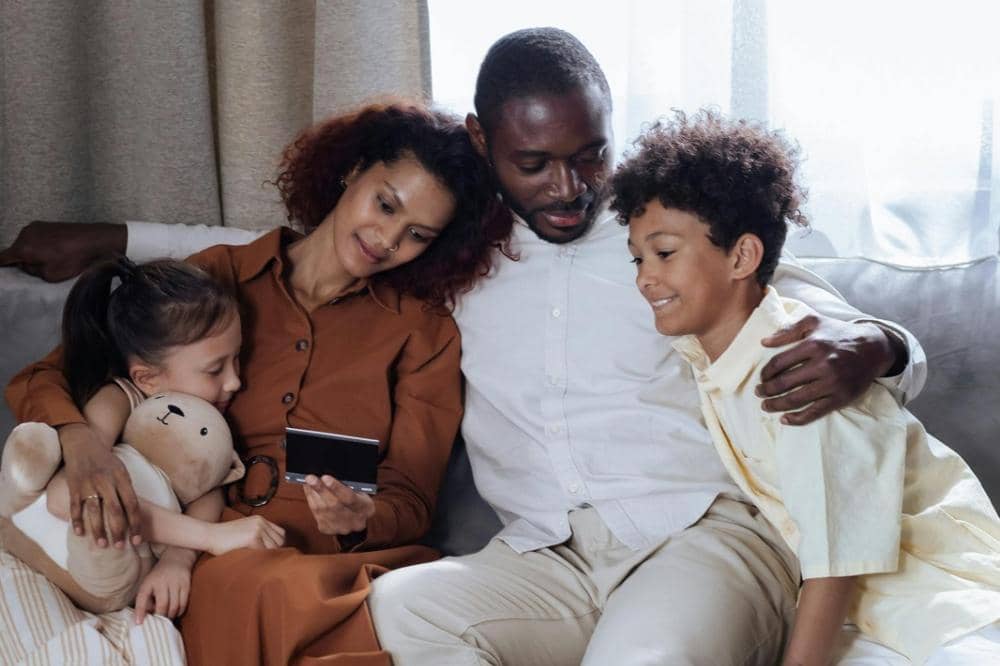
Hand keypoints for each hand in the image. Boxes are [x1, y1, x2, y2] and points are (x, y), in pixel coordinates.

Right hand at [0, 221, 125, 281]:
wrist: (93, 240)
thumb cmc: (73, 259)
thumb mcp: (49, 275)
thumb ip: (31, 271)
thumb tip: (26, 264)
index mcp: (22, 248)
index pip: (2, 258)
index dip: (2, 265)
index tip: (4, 269)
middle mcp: (25, 234)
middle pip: (15, 251)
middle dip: (23, 260)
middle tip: (40, 268)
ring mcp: (35, 226)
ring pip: (27, 244)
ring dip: (33, 252)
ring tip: (53, 258)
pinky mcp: (45, 224)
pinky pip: (37, 238)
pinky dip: (42, 245)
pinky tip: (57, 250)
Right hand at [58, 423, 142, 547]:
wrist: (84, 444)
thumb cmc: (107, 461)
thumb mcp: (122, 471)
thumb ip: (127, 490)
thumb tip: (134, 514)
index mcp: (122, 478)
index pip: (132, 504)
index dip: (136, 523)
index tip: (138, 540)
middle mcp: (106, 482)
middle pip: (114, 510)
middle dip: (118, 530)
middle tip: (120, 547)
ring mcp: (89, 484)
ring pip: (94, 511)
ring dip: (98, 530)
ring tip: (102, 545)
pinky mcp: (74, 486)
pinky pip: (75, 507)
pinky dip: (77, 521)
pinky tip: (80, 534)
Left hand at [133, 549, 191, 624]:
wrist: (176, 559)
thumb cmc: (158, 577)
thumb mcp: (148, 585)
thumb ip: (146, 600)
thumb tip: (146, 617)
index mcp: (149, 582)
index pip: (142, 597)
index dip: (140, 611)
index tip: (138, 623)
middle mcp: (162, 581)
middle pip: (162, 604)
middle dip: (161, 616)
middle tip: (159, 622)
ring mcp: (176, 582)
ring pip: (174, 605)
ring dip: (171, 616)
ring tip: (167, 618)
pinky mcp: (186, 584)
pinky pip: (184, 603)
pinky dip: (180, 611)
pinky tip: (176, 612)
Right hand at [206, 515, 284, 555]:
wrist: (209, 535)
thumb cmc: (224, 539)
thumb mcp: (244, 532)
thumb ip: (258, 537)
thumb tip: (272, 551)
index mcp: (260, 520)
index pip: (280, 534)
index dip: (277, 545)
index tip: (270, 555)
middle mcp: (261, 522)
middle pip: (279, 541)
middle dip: (273, 552)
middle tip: (264, 561)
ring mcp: (258, 528)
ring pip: (273, 548)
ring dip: (267, 556)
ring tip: (257, 562)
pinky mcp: (253, 537)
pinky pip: (263, 552)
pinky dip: (259, 558)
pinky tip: (251, 560)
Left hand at [303, 475, 374, 535]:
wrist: (357, 520)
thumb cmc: (359, 500)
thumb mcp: (362, 491)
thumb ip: (350, 486)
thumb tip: (330, 476)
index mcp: (365, 508)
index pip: (350, 498)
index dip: (337, 488)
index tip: (326, 478)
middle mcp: (353, 521)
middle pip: (333, 505)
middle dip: (320, 490)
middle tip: (310, 478)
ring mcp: (340, 527)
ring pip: (322, 510)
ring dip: (313, 494)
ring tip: (307, 482)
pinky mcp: (328, 529)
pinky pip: (316, 514)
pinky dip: (311, 500)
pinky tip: (309, 490)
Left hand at [757, 315, 893, 424]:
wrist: (873, 348)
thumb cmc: (839, 334)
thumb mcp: (814, 322)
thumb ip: (788, 329)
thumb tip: (764, 342)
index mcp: (813, 345)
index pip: (779, 362)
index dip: (766, 372)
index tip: (761, 378)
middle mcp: (823, 364)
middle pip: (785, 383)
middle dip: (767, 390)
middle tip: (758, 393)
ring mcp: (832, 383)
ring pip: (797, 399)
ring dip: (776, 405)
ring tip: (765, 407)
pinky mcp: (841, 398)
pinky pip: (815, 412)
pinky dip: (798, 419)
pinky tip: (785, 420)